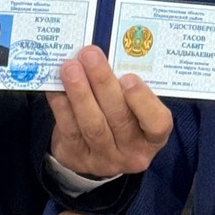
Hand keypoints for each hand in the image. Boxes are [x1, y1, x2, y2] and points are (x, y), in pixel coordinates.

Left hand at [48, 45, 172, 179]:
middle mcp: (132, 152)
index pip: (157, 123)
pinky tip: (56, 86)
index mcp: (153, 136)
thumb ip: (126, 86)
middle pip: (119, 118)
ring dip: (80, 93)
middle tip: (90, 55)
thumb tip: (102, 54)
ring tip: (70, 68)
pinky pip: (69, 130)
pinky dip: (61, 105)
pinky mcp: (77, 158)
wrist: (96, 150)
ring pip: (92, 125)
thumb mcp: (133, 105)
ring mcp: (104, 159)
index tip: (128, 77)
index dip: (143, 100)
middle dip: (103, 83)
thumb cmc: (121, 115)